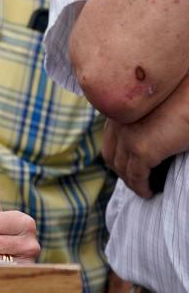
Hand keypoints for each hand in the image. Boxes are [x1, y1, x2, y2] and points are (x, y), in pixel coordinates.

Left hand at [102, 77, 188, 197]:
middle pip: (109, 154)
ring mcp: (127, 136)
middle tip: (133, 180)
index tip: (127, 164)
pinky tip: (149, 191)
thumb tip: (148, 138)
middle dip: (120, 170)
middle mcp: (118, 122)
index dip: (117, 153)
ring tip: (142, 188)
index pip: (109, 137)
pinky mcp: (142, 149)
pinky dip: (141, 187)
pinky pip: (136, 176)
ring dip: (130, 181)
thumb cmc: (182, 100)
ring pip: (121, 168)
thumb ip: (144, 121)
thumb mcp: (154, 109)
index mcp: (120, 110)